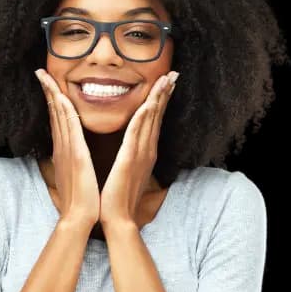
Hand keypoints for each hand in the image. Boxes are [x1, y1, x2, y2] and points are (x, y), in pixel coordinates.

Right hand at [35, 69, 99, 229]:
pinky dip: (64, 111)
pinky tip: (61, 97)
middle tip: (41, 72)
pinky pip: (69, 128)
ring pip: (58, 116)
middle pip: (54, 113)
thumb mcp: (74, 174)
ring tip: (45, 76)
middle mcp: (62, 146)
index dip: (52, 100)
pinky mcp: (76, 155)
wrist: (80, 217)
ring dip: (52, 94)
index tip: (48, 84)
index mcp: (64, 150)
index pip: (57, 119)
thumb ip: (71, 160)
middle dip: (47, 91)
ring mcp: (67, 150)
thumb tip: (69, 154)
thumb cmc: (80, 197)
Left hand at [99, 71, 178, 229]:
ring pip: (151, 119)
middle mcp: (146, 150)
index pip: (153, 121)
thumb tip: (131, 148)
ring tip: (166, 79)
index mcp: (144, 152)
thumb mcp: (127, 171)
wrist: (117, 218)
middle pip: (157, 116)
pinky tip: (149, 102)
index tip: (165, 84)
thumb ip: (131, 156)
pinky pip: (137, 133)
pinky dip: (144, 116)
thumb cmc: (119, 196)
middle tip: (172, 74)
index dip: (160, 101)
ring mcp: (141, 154)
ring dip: (158, 98)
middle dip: (164, 93)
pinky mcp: (130, 159)